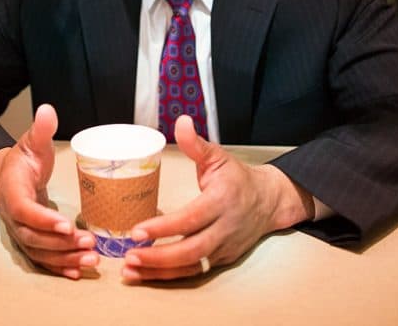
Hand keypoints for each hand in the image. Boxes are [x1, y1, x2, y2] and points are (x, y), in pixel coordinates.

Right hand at [0, 104, 98, 279]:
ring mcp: (21, 232)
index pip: (24, 209)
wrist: (6, 179)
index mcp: (12, 191)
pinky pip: (43, 259)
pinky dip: (60, 267)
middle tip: (90, 243)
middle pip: (34, 237)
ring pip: (40, 252)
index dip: (43, 219)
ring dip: (65, 259)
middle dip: (61, 244)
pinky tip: (78, 272)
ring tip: (92, 259)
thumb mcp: (31, 143)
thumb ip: (40, 130)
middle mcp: (14, 217)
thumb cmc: (23, 160)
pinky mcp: (31, 241)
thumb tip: (47, 110)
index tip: (66, 225)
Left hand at [121, 115, 314, 281]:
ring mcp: (224, 248)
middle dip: (158, 258)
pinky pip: (193, 271)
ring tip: (130, 271)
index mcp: (222, 201)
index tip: (137, 231)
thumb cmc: (238, 178)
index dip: (164, 228)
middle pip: (191, 251)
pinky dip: (169, 276)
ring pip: (191, 267)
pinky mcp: (221, 261)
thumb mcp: (218, 157)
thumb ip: (196, 144)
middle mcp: (224, 229)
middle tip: (129, 256)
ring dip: (159, 273)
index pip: (191, 219)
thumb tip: (181, 121)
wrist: (269, 202)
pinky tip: (146, 274)